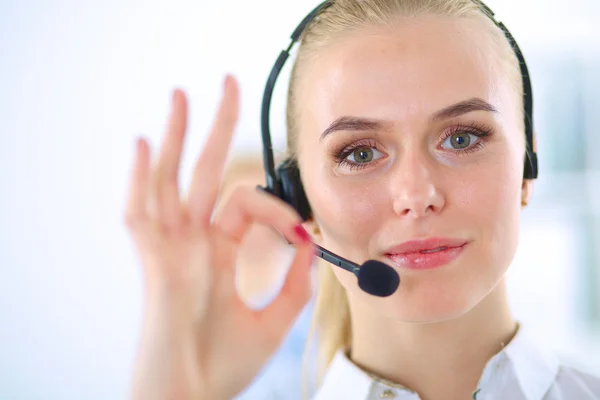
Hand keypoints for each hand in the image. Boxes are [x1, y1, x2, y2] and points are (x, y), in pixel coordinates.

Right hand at [125, 76, 314, 399]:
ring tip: (182, 94)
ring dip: (178, 138)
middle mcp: (192, 242)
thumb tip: (313, 243)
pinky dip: (140, 181)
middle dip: (217, 127)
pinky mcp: (153, 264)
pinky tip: (145, 144)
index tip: (303, 232)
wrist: (193, 398)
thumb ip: (294, 282)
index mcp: (217, 253)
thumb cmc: (223, 366)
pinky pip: (141, 215)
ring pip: (171, 180)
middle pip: (205, 172)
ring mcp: (170, 249)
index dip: (279, 209)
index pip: (247, 205)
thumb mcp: (273, 320)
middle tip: (228, 85)